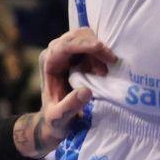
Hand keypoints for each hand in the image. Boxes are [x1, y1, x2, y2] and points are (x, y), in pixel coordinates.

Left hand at [14, 27, 116, 156]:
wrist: (55, 123)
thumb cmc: (56, 121)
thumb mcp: (59, 118)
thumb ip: (70, 107)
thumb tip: (86, 91)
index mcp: (48, 63)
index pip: (64, 45)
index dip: (83, 44)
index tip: (100, 48)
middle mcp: (55, 53)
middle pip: (77, 37)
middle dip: (95, 46)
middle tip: (111, 62)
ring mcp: (67, 53)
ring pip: (86, 38)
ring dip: (99, 52)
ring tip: (104, 73)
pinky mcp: (77, 55)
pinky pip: (92, 46)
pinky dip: (101, 55)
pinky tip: (103, 72)